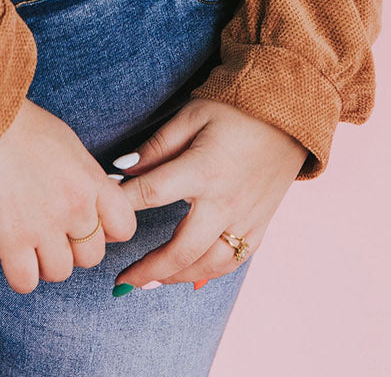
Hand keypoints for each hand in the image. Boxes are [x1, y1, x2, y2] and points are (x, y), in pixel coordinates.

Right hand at [0, 97, 138, 294]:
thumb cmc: (19, 126)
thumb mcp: (67, 144)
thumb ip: (84, 176)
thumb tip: (91, 200)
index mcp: (90, 180)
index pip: (124, 227)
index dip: (106, 231)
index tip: (87, 224)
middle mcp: (74, 206)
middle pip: (92, 256)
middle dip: (73, 249)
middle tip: (51, 232)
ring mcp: (43, 226)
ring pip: (60, 273)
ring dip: (44, 263)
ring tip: (28, 241)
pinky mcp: (10, 240)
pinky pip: (26, 282)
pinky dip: (19, 274)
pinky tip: (11, 254)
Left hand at [112, 98, 308, 292]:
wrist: (290, 113)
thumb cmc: (236, 108)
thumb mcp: (192, 115)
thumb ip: (157, 147)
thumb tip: (122, 170)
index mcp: (203, 170)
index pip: (152, 194)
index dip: (123, 206)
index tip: (101, 218)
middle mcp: (225, 202)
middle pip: (181, 249)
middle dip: (148, 269)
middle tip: (122, 279)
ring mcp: (246, 219)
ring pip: (208, 265)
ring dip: (176, 278)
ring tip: (150, 282)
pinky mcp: (261, 226)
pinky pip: (232, 262)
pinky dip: (207, 273)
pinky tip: (188, 275)